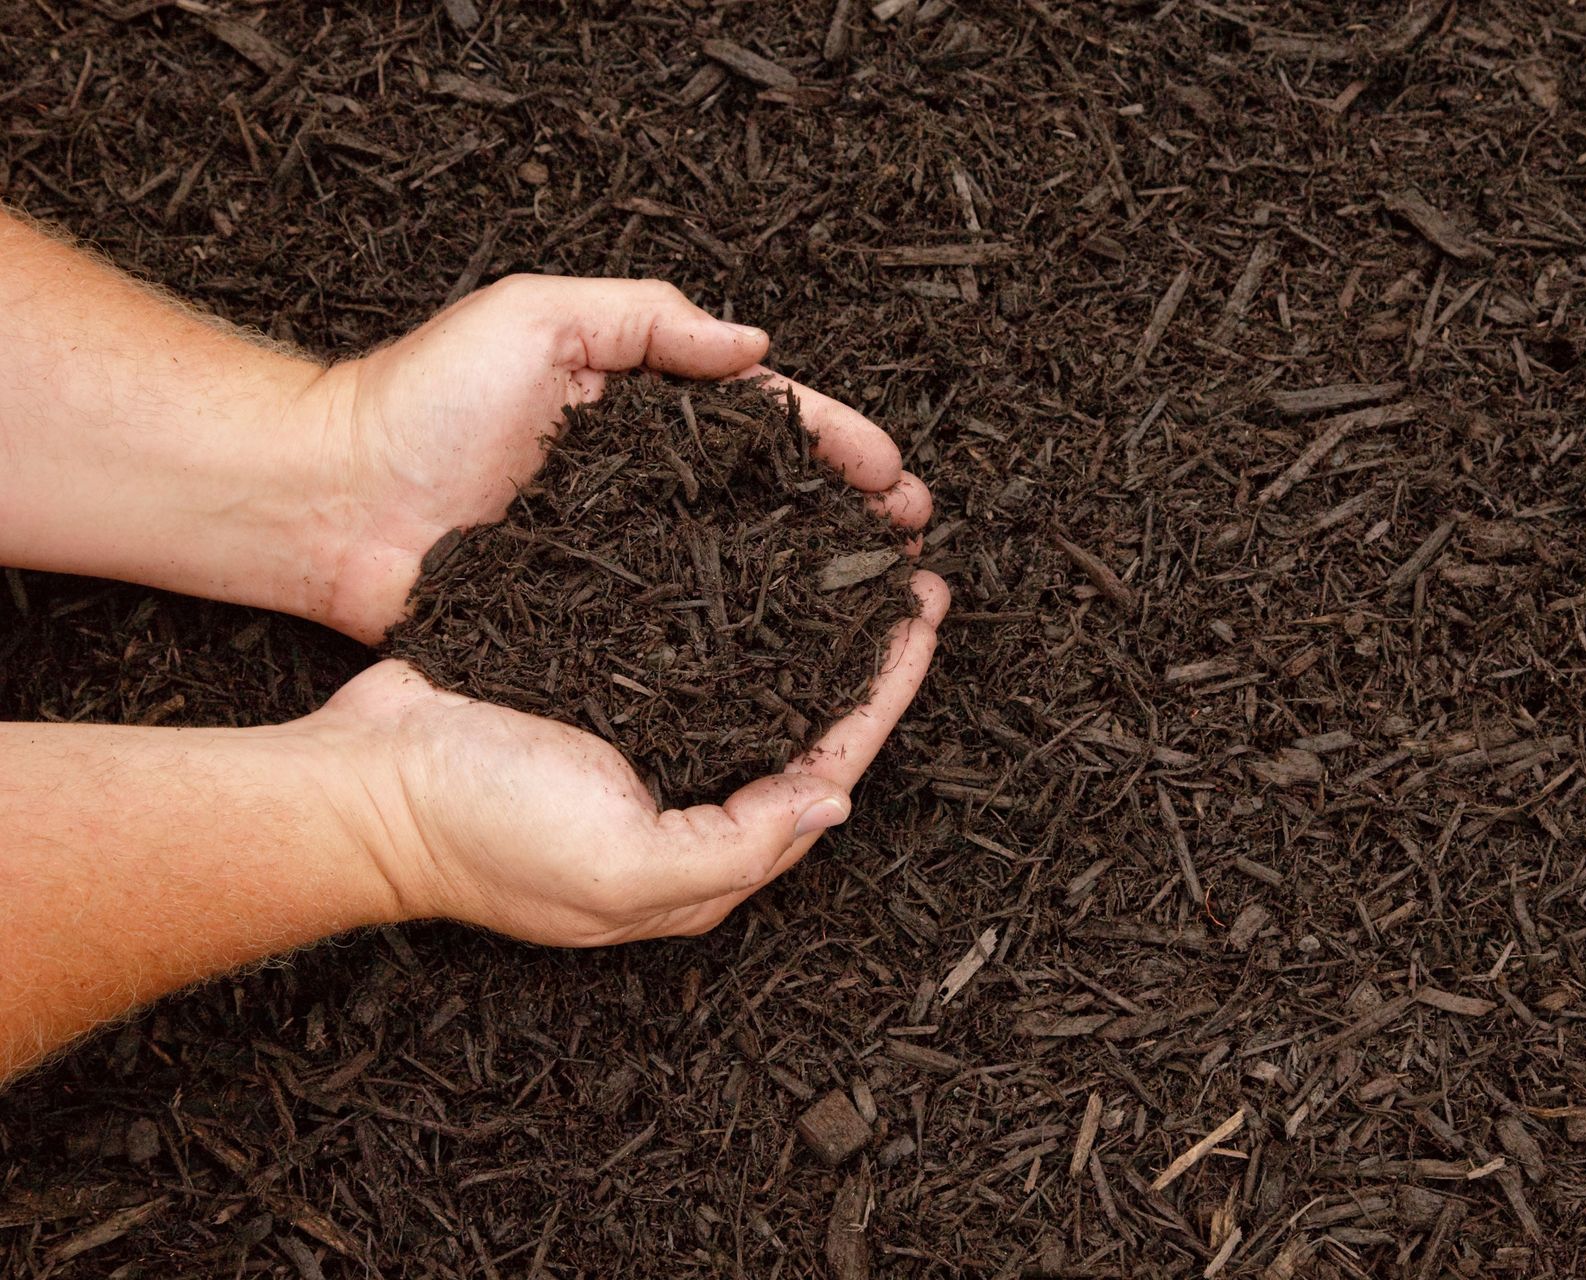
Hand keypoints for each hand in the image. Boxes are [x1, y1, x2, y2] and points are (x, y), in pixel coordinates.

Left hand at [298, 274, 932, 642]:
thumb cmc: (420, 401)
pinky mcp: (593, 620)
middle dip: (851, 519)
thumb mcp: (536, 317)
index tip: (897, 481)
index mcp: (644, 408)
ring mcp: (625, 557)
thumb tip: (755, 349)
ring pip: (742, 569)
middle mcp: (648, 487)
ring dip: (815, 586)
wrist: (329, 503)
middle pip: (774, 499)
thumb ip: (646, 318)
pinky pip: (683, 630)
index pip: (766, 421)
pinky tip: (793, 662)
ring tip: (880, 608)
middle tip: (914, 550)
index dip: (840, 444)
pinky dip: (743, 643)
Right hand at [315, 572, 948, 944]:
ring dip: (805, 623)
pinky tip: (756, 563)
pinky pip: (688, 649)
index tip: (923, 615)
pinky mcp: (599, 693)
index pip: (828, 768)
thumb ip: (736, 844)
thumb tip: (836, 803)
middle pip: (802, 722)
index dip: (883, 693)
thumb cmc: (479, 831)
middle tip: (905, 574)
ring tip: (849, 558)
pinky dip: (733, 609)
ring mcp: (643, 743)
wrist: (359, 783)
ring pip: (754, 678)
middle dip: (861, 652)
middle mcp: (686, 801)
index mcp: (704, 856)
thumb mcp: (618, 867)